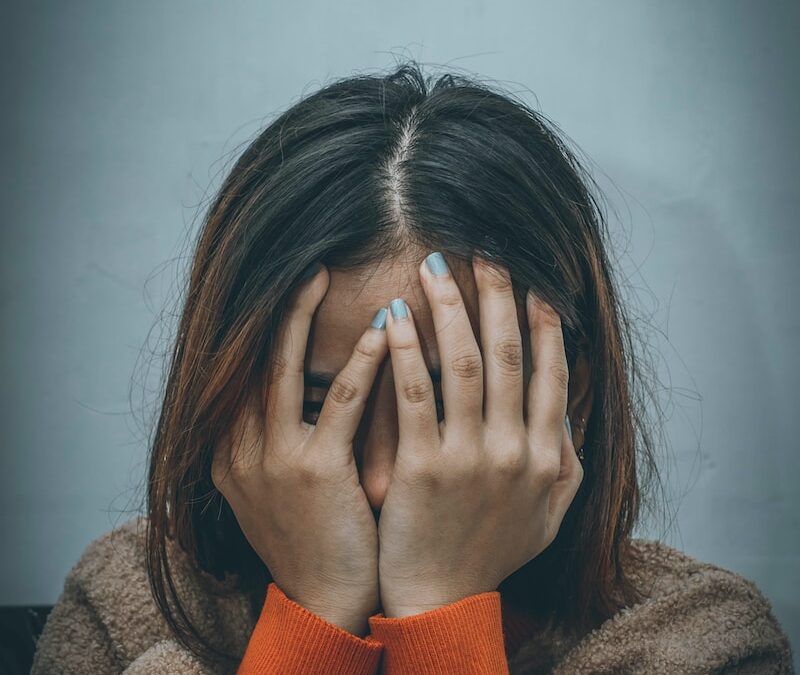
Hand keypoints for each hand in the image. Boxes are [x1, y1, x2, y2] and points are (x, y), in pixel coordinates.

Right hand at [211, 265, 387, 636]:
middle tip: (303, 261)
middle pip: (253, 359)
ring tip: (323, 274)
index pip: (243, 371)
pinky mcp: (313, 471)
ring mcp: (272, 459)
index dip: (263, 326)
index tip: (288, 287)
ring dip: (303, 316)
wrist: (323, 600)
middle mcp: (239, 448)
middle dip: (276, 308)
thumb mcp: (278, 485)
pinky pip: (338, 403)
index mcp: (231, 449)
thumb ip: (281, 436)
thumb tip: (309, 386)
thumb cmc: (314, 537)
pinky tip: (382, 331)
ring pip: (284, 369)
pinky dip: (360, 363)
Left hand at [377, 252, 583, 617]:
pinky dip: (406, 351)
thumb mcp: (549, 513)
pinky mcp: (423, 468)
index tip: (533, 282)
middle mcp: (515, 450)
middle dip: (497, 296)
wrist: (443, 600)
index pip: (551, 373)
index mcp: (546, 456)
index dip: (543, 323)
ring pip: (464, 364)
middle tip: (485, 251)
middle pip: (508, 354)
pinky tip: (394, 315)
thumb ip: (565, 459)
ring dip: (451, 309)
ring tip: (435, 267)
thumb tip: (566, 407)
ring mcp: (470, 458)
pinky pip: (415, 395)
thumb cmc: (492, 553)